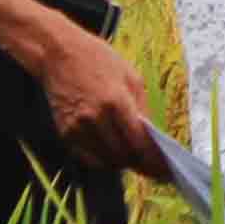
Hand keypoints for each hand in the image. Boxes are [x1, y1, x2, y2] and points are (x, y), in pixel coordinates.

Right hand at [28, 15, 163, 175]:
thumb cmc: (100, 61)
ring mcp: (76, 126)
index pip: (138, 142)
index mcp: (116, 102)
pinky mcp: (64, 132)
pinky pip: (87, 157)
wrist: (59, 53)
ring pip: (105, 160)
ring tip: (136, 161)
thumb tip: (151, 136)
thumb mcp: (132, 78)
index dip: (153, 160)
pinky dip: (102, 160)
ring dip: (122, 164)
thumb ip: (142, 109)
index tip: (165, 169)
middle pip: (122, 155)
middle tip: (154, 168)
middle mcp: (94, 117)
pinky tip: (113, 155)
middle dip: (141, 164)